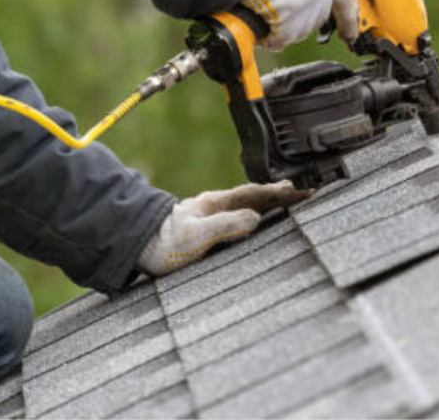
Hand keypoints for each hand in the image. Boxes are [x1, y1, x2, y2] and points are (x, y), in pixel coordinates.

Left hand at [136, 180, 309, 275]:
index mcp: (216, 204)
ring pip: (247, 204)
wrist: (135, 248)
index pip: (256, 194)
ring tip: (286, 198)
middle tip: (303, 191)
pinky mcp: (206, 228)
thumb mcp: (196, 236)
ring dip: (268, 201)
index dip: (281, 193)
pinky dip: (255, 212)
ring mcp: (210, 216)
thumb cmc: (162, 245)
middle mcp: (215, 206)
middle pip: (254, 195)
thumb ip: (225, 226)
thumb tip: (255, 219)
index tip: (303, 191)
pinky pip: (238, 215)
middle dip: (280, 193)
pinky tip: (257, 217)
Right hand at [242, 0, 357, 51]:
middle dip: (298, 16)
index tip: (351, 34)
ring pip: (297, 29)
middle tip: (277, 6)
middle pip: (316, 16)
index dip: (348, 18)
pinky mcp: (291, 24)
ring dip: (278, 24)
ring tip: (259, 2)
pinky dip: (266, 35)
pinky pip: (279, 39)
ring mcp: (309, 7)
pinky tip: (256, 17)